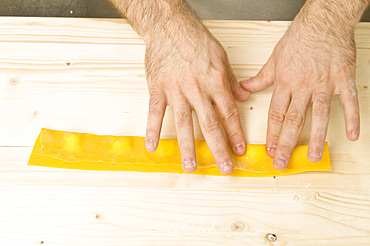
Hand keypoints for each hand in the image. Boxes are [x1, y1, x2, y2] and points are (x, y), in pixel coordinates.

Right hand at [143, 21, 249, 174]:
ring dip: (187, 147)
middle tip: (223, 168)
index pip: (228, 113)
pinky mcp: (157, 88)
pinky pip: (154, 113)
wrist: (169, 26)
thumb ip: (231, 80)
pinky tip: (152, 146)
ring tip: (190, 166)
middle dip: (218, 148)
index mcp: (215, 81)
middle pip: (209, 124)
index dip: (235, 134)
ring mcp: (175, 90)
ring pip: (182, 124)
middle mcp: (197, 89)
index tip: (240, 150)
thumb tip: (244, 96)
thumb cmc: (195, 39)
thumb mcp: (221, 56)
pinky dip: (152, 130)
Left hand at [240, 6, 359, 169]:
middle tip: (283, 161)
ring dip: (316, 139)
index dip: (272, 135)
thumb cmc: (299, 39)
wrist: (323, 21)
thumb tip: (244, 88)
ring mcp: (324, 84)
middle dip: (287, 144)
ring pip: (319, 116)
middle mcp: (302, 86)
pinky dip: (352, 119)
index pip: (276, 114)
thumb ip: (260, 77)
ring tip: (313, 156)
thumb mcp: (274, 58)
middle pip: (293, 121)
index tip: (270, 150)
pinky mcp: (343, 80)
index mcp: (284, 83)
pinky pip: (348, 103)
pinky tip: (352, 135)